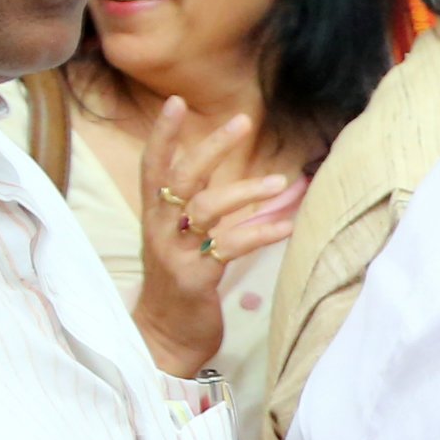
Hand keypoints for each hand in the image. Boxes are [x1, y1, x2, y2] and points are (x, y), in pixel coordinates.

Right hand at [132, 99, 302, 380]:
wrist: (165, 337)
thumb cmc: (181, 283)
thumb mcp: (183, 240)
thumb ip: (199, 209)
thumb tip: (235, 179)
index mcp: (154, 217)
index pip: (153, 166)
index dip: (163, 135)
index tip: (175, 102)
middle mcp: (160, 230)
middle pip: (182, 178)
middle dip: (211, 148)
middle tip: (242, 122)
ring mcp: (175, 254)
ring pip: (206, 209)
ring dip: (245, 191)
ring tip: (280, 183)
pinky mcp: (194, 278)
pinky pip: (230, 248)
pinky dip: (260, 234)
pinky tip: (287, 226)